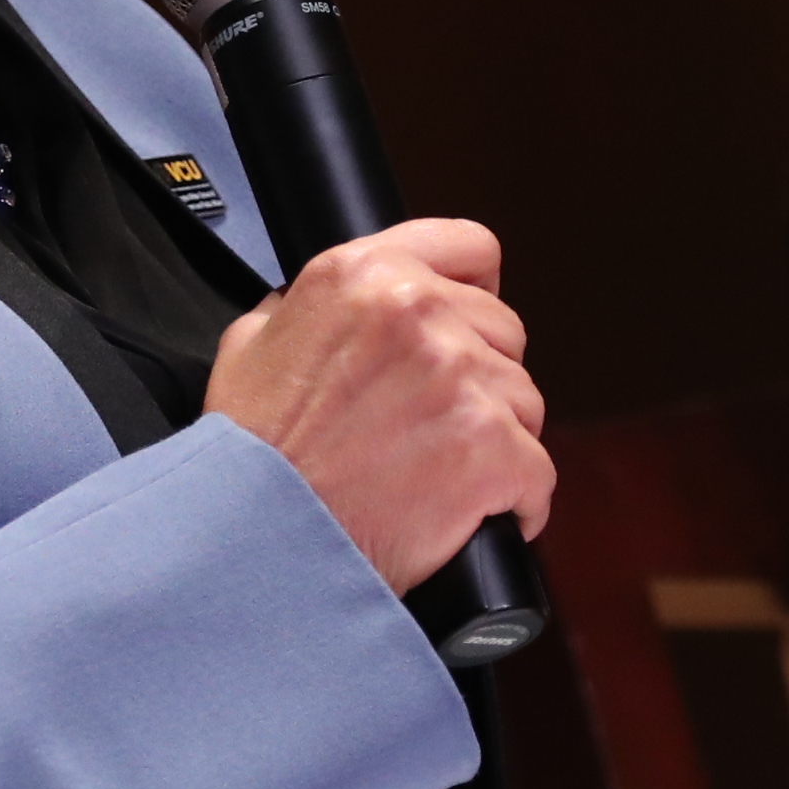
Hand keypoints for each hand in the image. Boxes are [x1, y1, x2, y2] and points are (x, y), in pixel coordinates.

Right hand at [208, 219, 551, 593]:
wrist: (257, 542)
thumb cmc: (252, 457)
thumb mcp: (251, 345)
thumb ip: (304, 308)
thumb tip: (331, 309)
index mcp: (364, 276)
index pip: (470, 247)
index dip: (475, 288)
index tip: (471, 320)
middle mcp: (418, 312)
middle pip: (504, 331)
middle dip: (481, 376)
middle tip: (433, 425)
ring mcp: (460, 378)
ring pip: (524, 400)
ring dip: (497, 438)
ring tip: (441, 475)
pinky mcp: (491, 446)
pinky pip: (537, 471)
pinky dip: (516, 501)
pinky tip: (472, 516)